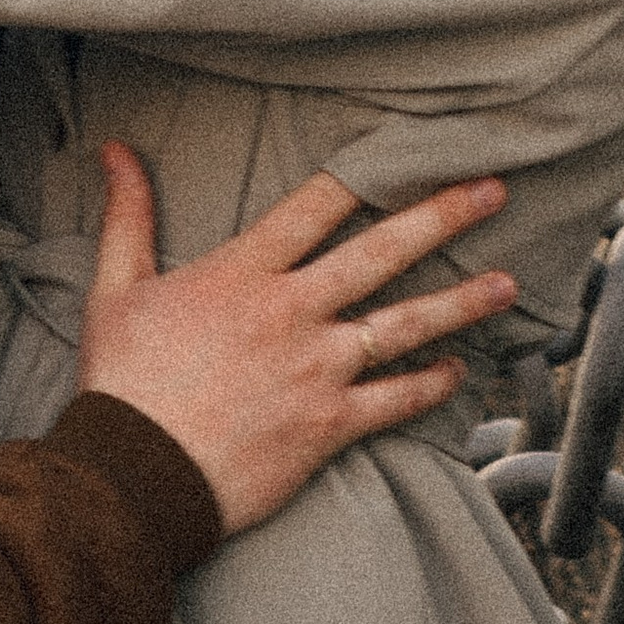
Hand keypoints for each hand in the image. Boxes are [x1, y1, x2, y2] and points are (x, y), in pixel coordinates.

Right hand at [78, 143, 512, 539]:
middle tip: (494, 190)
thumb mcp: (116, 287)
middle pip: (382, 251)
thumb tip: (115, 149)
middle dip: (443, 216)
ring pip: (406, 323)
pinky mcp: (329, 423)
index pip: (316, 206)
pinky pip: (396, 400)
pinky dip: (431, 385)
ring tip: (508, 284)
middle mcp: (291, 310)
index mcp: (243, 272)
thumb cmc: (122, 381)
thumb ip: (129, 215)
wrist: (134, 474)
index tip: (414, 148)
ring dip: (462, 302)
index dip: (367, 174)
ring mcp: (317, 367)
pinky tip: (459, 372)